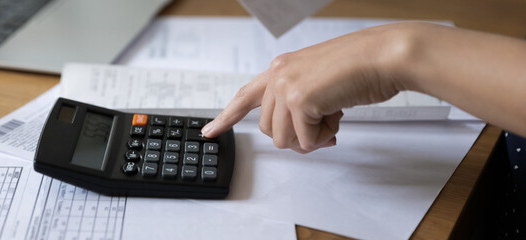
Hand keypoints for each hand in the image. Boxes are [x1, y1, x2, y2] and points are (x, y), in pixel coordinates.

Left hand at [201, 22, 425, 152]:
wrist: (384, 56)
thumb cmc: (362, 67)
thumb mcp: (320, 84)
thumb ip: (301, 105)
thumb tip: (298, 138)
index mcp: (280, 69)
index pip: (245, 96)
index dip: (226, 117)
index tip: (209, 132)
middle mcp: (278, 75)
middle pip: (270, 130)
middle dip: (297, 137)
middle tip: (323, 130)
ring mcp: (286, 86)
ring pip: (283, 139)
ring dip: (310, 140)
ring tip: (331, 121)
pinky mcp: (300, 100)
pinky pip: (305, 140)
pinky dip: (323, 138)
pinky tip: (336, 120)